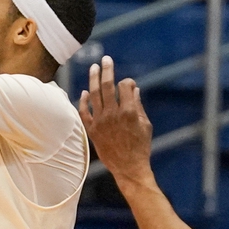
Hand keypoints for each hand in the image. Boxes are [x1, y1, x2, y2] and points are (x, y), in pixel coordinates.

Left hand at [78, 56, 153, 195]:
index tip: (129, 84)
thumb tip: (134, 89)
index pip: (125, 86)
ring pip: (94, 95)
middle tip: (106, 59)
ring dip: (93, 79)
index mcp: (129, 112)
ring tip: (93, 68)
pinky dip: (83, 100)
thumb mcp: (145, 125)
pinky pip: (84, 112)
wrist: (129, 168)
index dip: (127, 82)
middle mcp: (113, 114)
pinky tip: (85, 92)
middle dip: (107, 70)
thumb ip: (138, 106)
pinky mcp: (92, 130)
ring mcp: (100, 121)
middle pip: (107, 86)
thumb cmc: (141, 147)